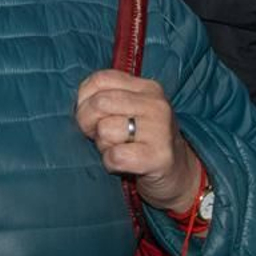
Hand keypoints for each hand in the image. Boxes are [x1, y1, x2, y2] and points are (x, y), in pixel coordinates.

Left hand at [75, 68, 200, 212]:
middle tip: (98, 136)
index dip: (84, 99)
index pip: (100, 79)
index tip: (90, 115)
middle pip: (99, 103)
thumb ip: (107, 100)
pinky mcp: (159, 157)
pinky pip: (115, 156)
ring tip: (117, 149)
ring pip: (105, 130)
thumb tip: (75, 104)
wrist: (179, 175)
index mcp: (147, 88)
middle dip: (88, 123)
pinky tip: (122, 164)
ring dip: (103, 145)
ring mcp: (160, 130)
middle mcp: (156, 104)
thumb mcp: (130, 112)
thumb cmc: (143, 142)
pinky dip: (110, 163)